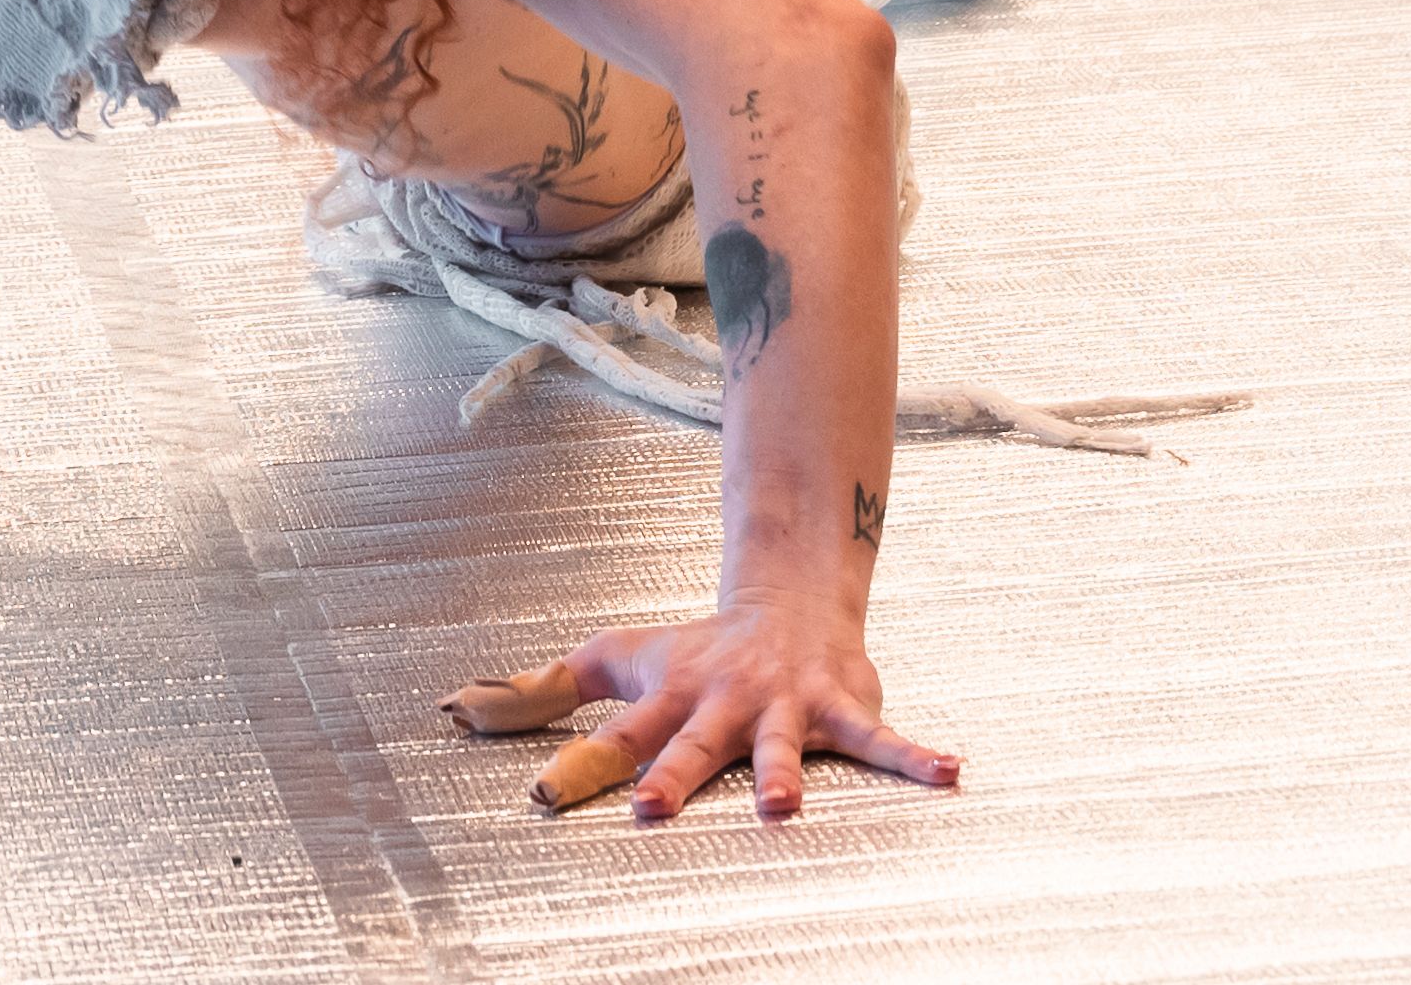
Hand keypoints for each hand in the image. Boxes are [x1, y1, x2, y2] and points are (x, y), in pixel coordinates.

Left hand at [440, 597, 957, 826]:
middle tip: (651, 810)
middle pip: (690, 746)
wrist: (784, 600)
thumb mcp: (612, 660)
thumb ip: (539, 688)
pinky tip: (953, 776)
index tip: (539, 796)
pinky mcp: (839, 709)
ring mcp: (782, 708)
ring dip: (782, 775)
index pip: (613, 739)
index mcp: (666, 701)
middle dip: (672, 778)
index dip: (576, 766)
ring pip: (781, 746)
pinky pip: (883, 741)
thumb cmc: (690, 648)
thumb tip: (457, 706)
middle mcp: (721, 705)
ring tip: (783, 806)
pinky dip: (917, 758)